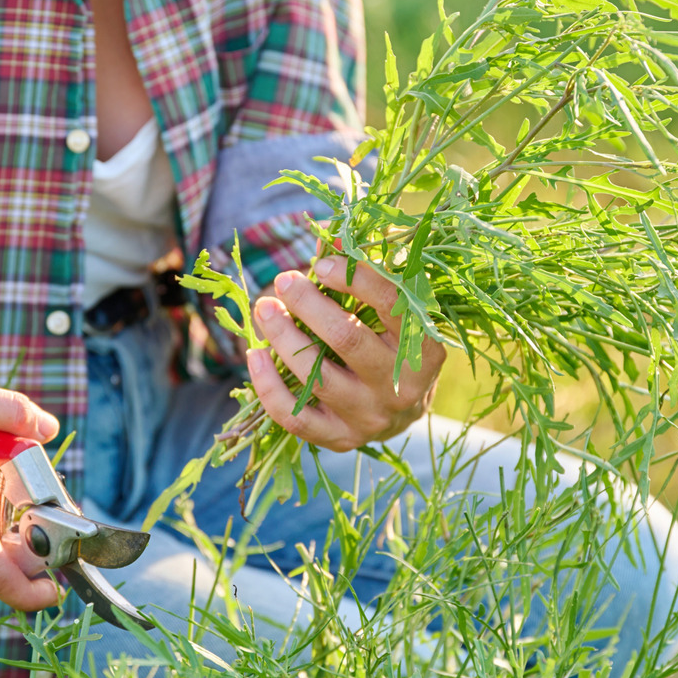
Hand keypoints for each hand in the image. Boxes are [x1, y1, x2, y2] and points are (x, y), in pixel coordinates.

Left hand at [249, 258, 445, 451]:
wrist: (405, 411)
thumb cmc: (393, 342)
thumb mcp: (395, 309)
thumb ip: (366, 274)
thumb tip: (330, 238)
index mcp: (423, 346)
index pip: (390, 305)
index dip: (354, 279)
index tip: (322, 263)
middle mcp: (400, 386)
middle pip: (346, 339)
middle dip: (308, 305)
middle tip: (284, 280)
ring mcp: (369, 417)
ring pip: (316, 377)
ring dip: (282, 338)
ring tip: (264, 308)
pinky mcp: (341, 438)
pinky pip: (295, 417)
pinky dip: (268, 386)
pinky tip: (254, 355)